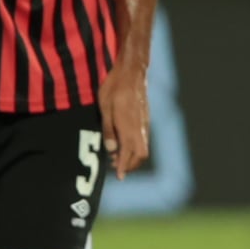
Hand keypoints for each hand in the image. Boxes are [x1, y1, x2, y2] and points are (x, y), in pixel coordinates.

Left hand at [98, 62, 150, 178]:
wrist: (132, 71)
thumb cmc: (114, 87)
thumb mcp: (104, 108)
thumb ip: (109, 129)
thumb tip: (111, 150)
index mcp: (129, 126)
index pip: (130, 153)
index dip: (124, 167)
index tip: (119, 177)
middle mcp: (140, 127)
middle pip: (140, 154)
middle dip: (129, 165)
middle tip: (115, 169)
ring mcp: (144, 122)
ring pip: (143, 147)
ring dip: (131, 156)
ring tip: (115, 159)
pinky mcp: (145, 118)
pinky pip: (143, 138)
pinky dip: (134, 147)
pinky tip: (122, 145)